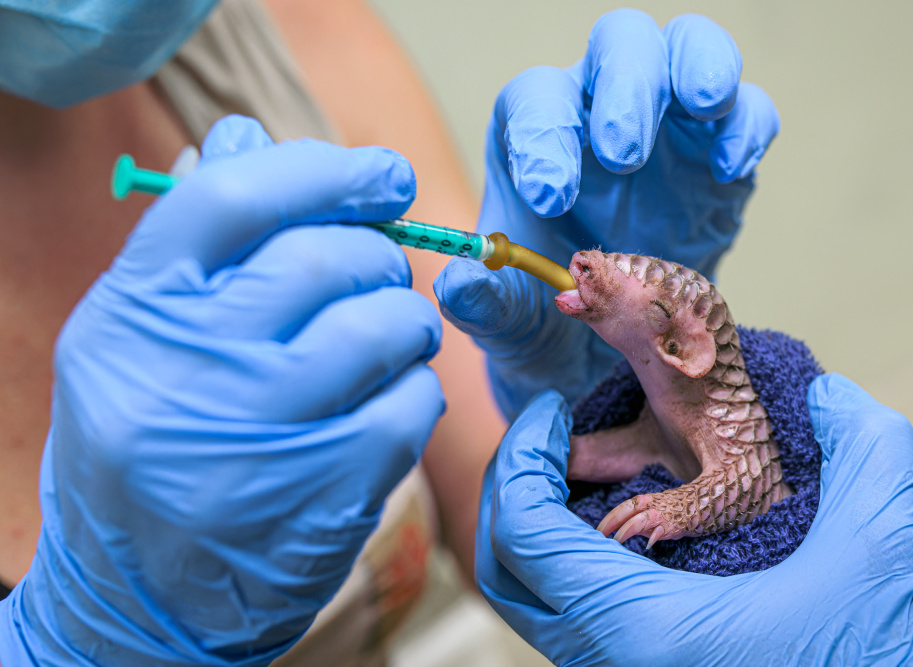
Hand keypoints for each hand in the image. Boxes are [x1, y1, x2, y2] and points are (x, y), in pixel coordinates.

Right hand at [0, 116, 443, 665]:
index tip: (383, 175)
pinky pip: (410, 405)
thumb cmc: (149, 446)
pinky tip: (393, 399)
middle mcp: (185, 370)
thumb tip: (248, 136)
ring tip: (395, 335)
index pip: (234, 197)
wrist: (137, 599)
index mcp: (133, 313)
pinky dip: (418, 391)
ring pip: (378, 326)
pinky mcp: (322, 496)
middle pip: (320, 259)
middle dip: (376, 255)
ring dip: (406, 320)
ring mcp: (255, 439)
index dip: (323, 171)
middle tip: (381, 275)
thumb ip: (198, 241)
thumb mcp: (140, 338)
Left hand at [435, 10, 779, 418]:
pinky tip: (730, 170)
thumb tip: (458, 283)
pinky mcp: (720, 155)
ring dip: (697, 67)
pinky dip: (746, 126)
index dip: (541, 135)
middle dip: (623, 91)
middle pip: (615, 48)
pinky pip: (746, 111)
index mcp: (533, 141)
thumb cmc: (549, 318)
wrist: (612, 343)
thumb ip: (484, 303)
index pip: (534, 103)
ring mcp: (667, 127)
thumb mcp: (508, 323)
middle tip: (623, 158)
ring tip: (702, 105)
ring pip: (685, 49)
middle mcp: (598, 115)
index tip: (549, 197)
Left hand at [476, 376, 912, 665]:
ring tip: (574, 469)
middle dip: (513, 488)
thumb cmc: (881, 657)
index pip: (525, 534)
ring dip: (534, 525)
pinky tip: (615, 523)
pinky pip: (565, 619)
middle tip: (546, 435)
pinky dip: (563, 561)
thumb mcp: (883, 549)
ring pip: (532, 602)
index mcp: (646, 627)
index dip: (521, 458)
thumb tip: (829, 395)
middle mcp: (614, 662)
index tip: (548, 410)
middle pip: (506, 571)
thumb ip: (866, 452)